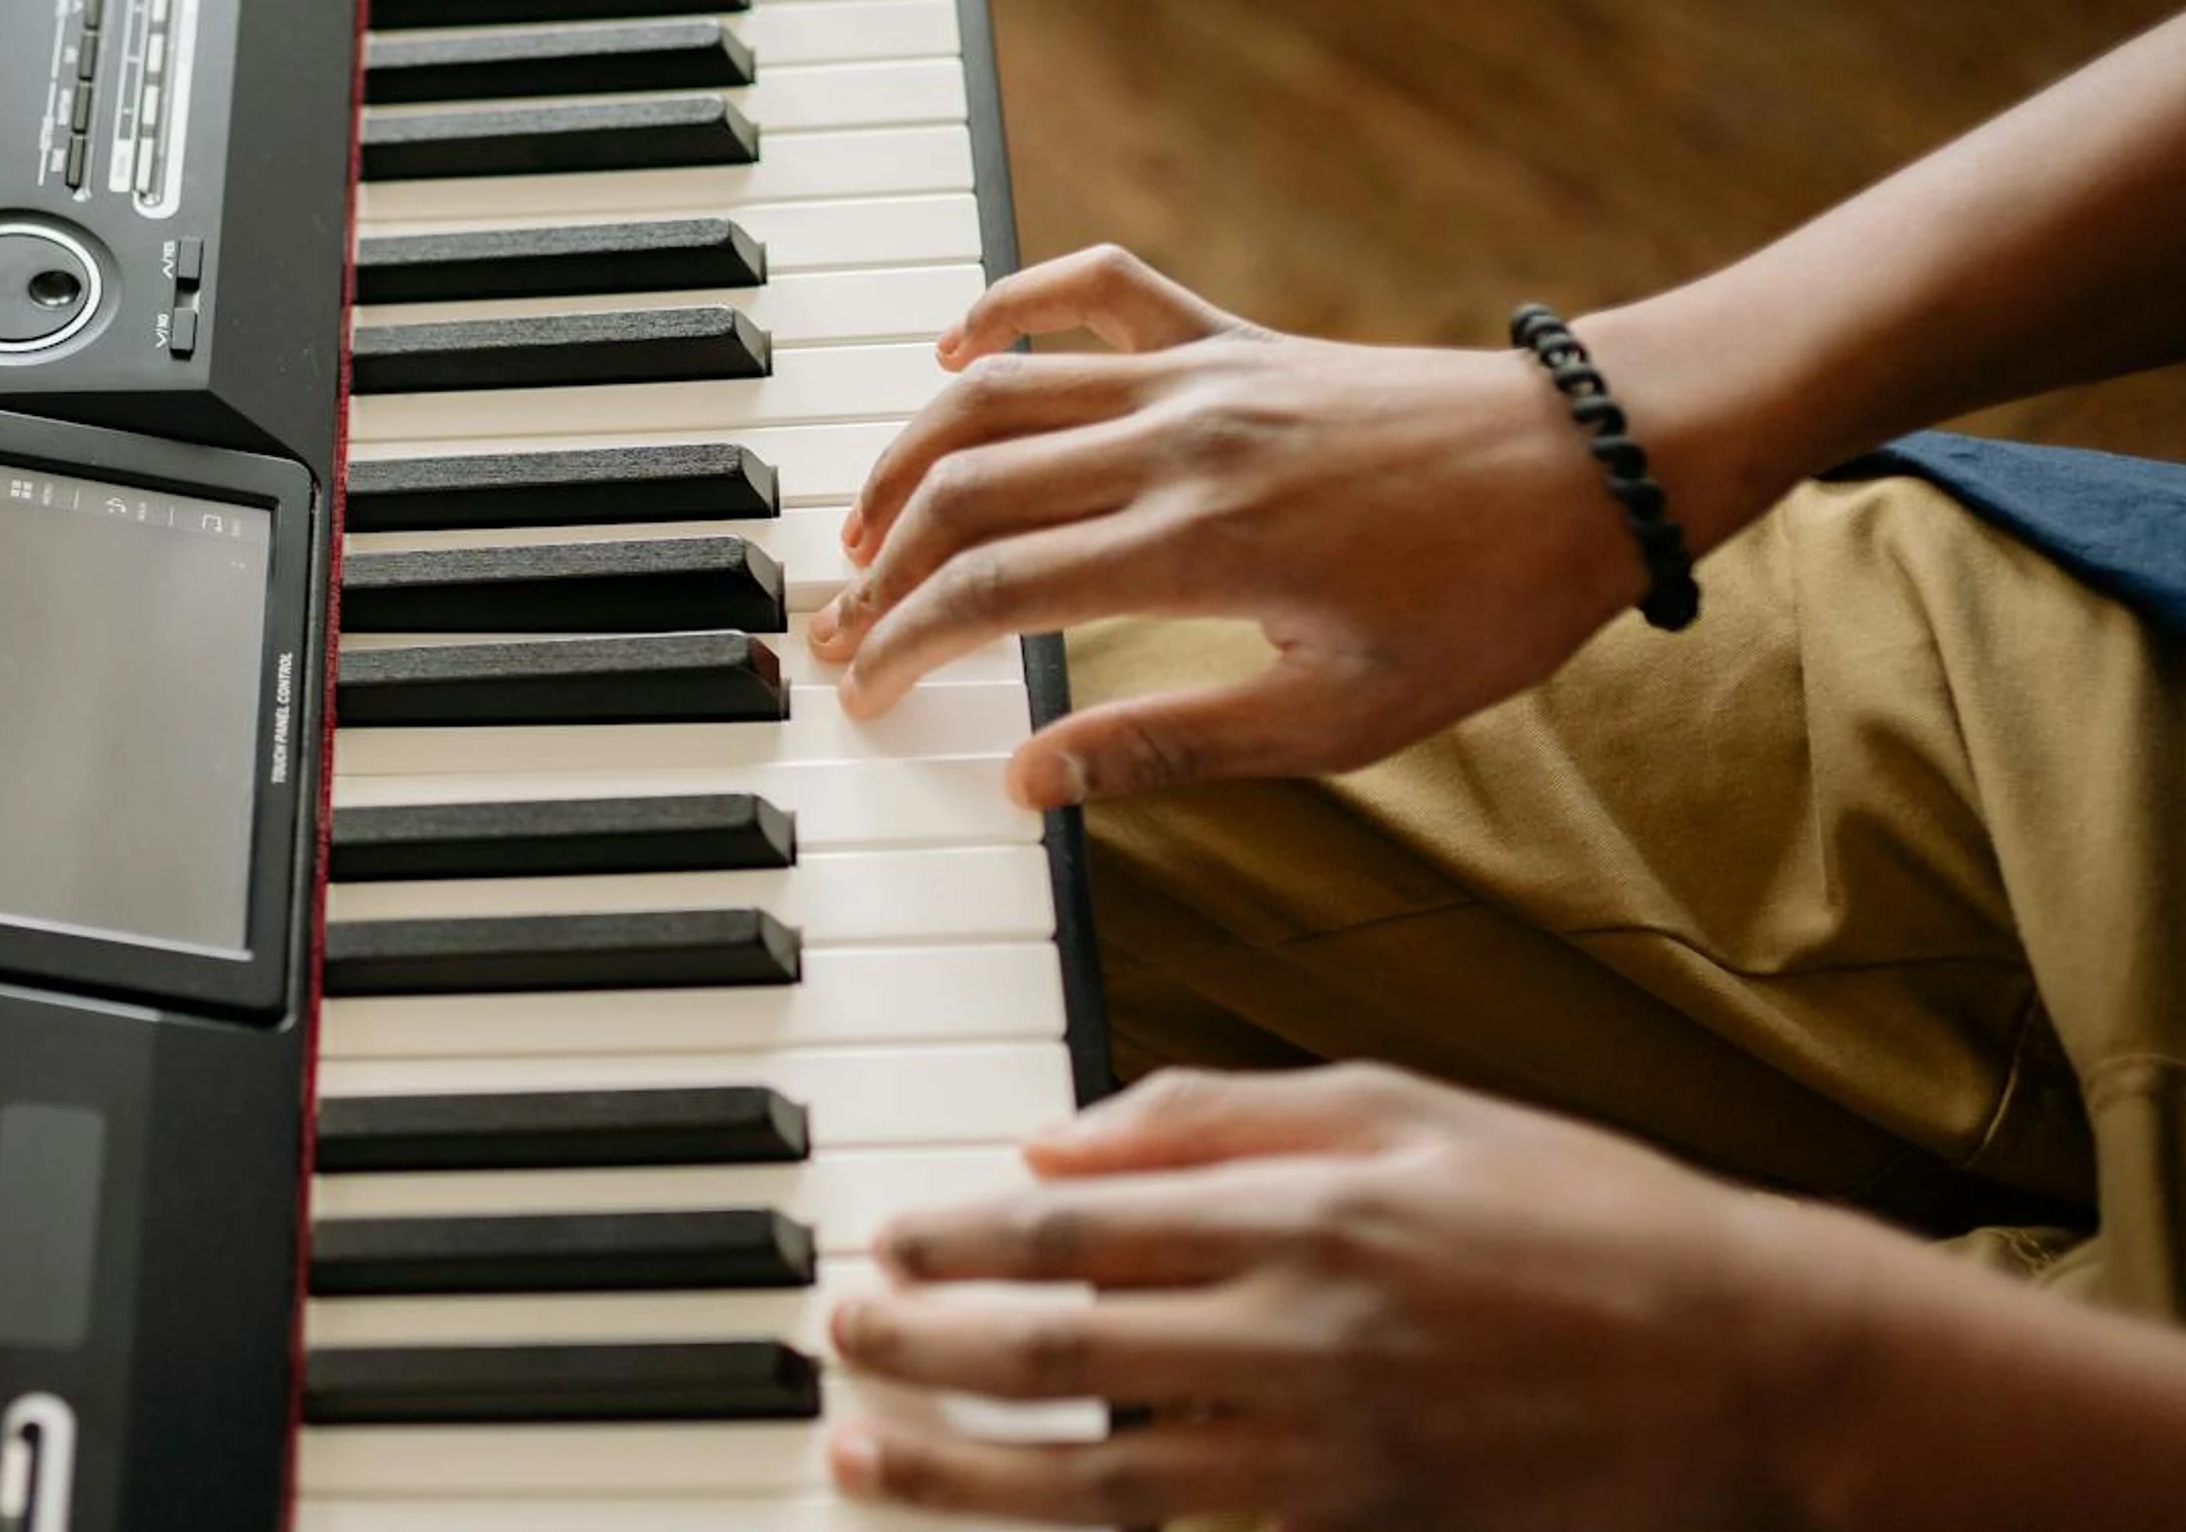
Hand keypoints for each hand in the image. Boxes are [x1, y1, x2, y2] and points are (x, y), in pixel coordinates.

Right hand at [807, 246, 1649, 807]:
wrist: (1596, 466)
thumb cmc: (1487, 605)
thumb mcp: (1340, 718)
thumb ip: (1167, 746)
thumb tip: (1029, 781)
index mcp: (1198, 545)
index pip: (991, 591)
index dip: (905, 645)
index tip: (863, 692)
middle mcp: (1176, 441)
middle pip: (965, 490)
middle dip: (880, 567)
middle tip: (842, 630)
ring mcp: (1197, 372)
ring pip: (996, 392)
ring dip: (908, 458)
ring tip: (864, 527)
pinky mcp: (1229, 336)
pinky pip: (1091, 288)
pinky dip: (1008, 307)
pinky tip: (955, 351)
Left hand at [821, 1065, 1872, 1531]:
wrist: (1754, 1366)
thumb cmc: (1582, 1216)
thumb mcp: (1407, 1108)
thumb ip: (1219, 1114)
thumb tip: (1055, 1139)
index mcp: (1302, 1215)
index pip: (1069, 1233)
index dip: (952, 1244)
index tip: (879, 1249)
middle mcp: (1298, 1342)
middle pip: (1053, 1357)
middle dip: (920, 1349)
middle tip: (836, 1340)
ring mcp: (1330, 1465)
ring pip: (1094, 1482)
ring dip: (960, 1472)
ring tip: (867, 1452)